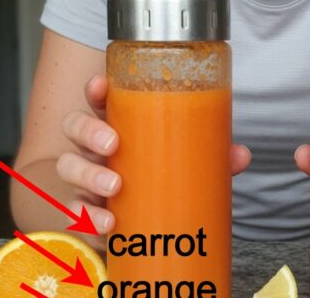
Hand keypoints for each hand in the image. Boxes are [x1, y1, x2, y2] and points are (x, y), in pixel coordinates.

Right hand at [57, 75, 251, 250]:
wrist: (135, 219)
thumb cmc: (160, 176)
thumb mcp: (187, 161)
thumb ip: (212, 156)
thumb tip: (241, 155)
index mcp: (117, 124)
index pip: (99, 99)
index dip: (95, 89)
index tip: (101, 85)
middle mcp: (94, 148)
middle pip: (75, 126)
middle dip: (89, 131)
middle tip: (113, 144)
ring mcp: (85, 178)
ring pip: (68, 166)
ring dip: (88, 175)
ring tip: (114, 186)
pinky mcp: (83, 210)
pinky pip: (74, 211)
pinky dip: (87, 217)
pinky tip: (108, 223)